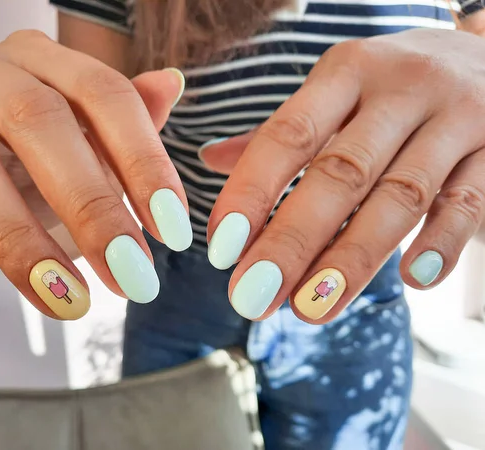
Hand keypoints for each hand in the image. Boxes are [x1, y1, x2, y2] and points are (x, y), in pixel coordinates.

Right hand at [0, 31, 188, 319]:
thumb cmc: (6, 153)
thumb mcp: (69, 141)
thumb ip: (117, 123)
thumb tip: (170, 85)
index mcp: (37, 61)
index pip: (103, 94)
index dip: (143, 161)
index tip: (172, 231)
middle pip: (38, 122)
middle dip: (90, 206)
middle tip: (129, 276)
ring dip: (15, 236)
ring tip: (63, 298)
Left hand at [203, 28, 484, 323]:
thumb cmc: (390, 87)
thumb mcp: (337, 90)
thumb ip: (280, 131)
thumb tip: (209, 159)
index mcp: (346, 71)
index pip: (288, 135)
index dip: (250, 193)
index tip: (220, 250)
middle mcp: (400, 89)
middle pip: (339, 174)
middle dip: (291, 242)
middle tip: (251, 297)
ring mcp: (456, 117)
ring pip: (400, 196)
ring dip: (351, 260)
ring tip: (309, 308)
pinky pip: (469, 202)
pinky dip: (441, 242)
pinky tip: (412, 281)